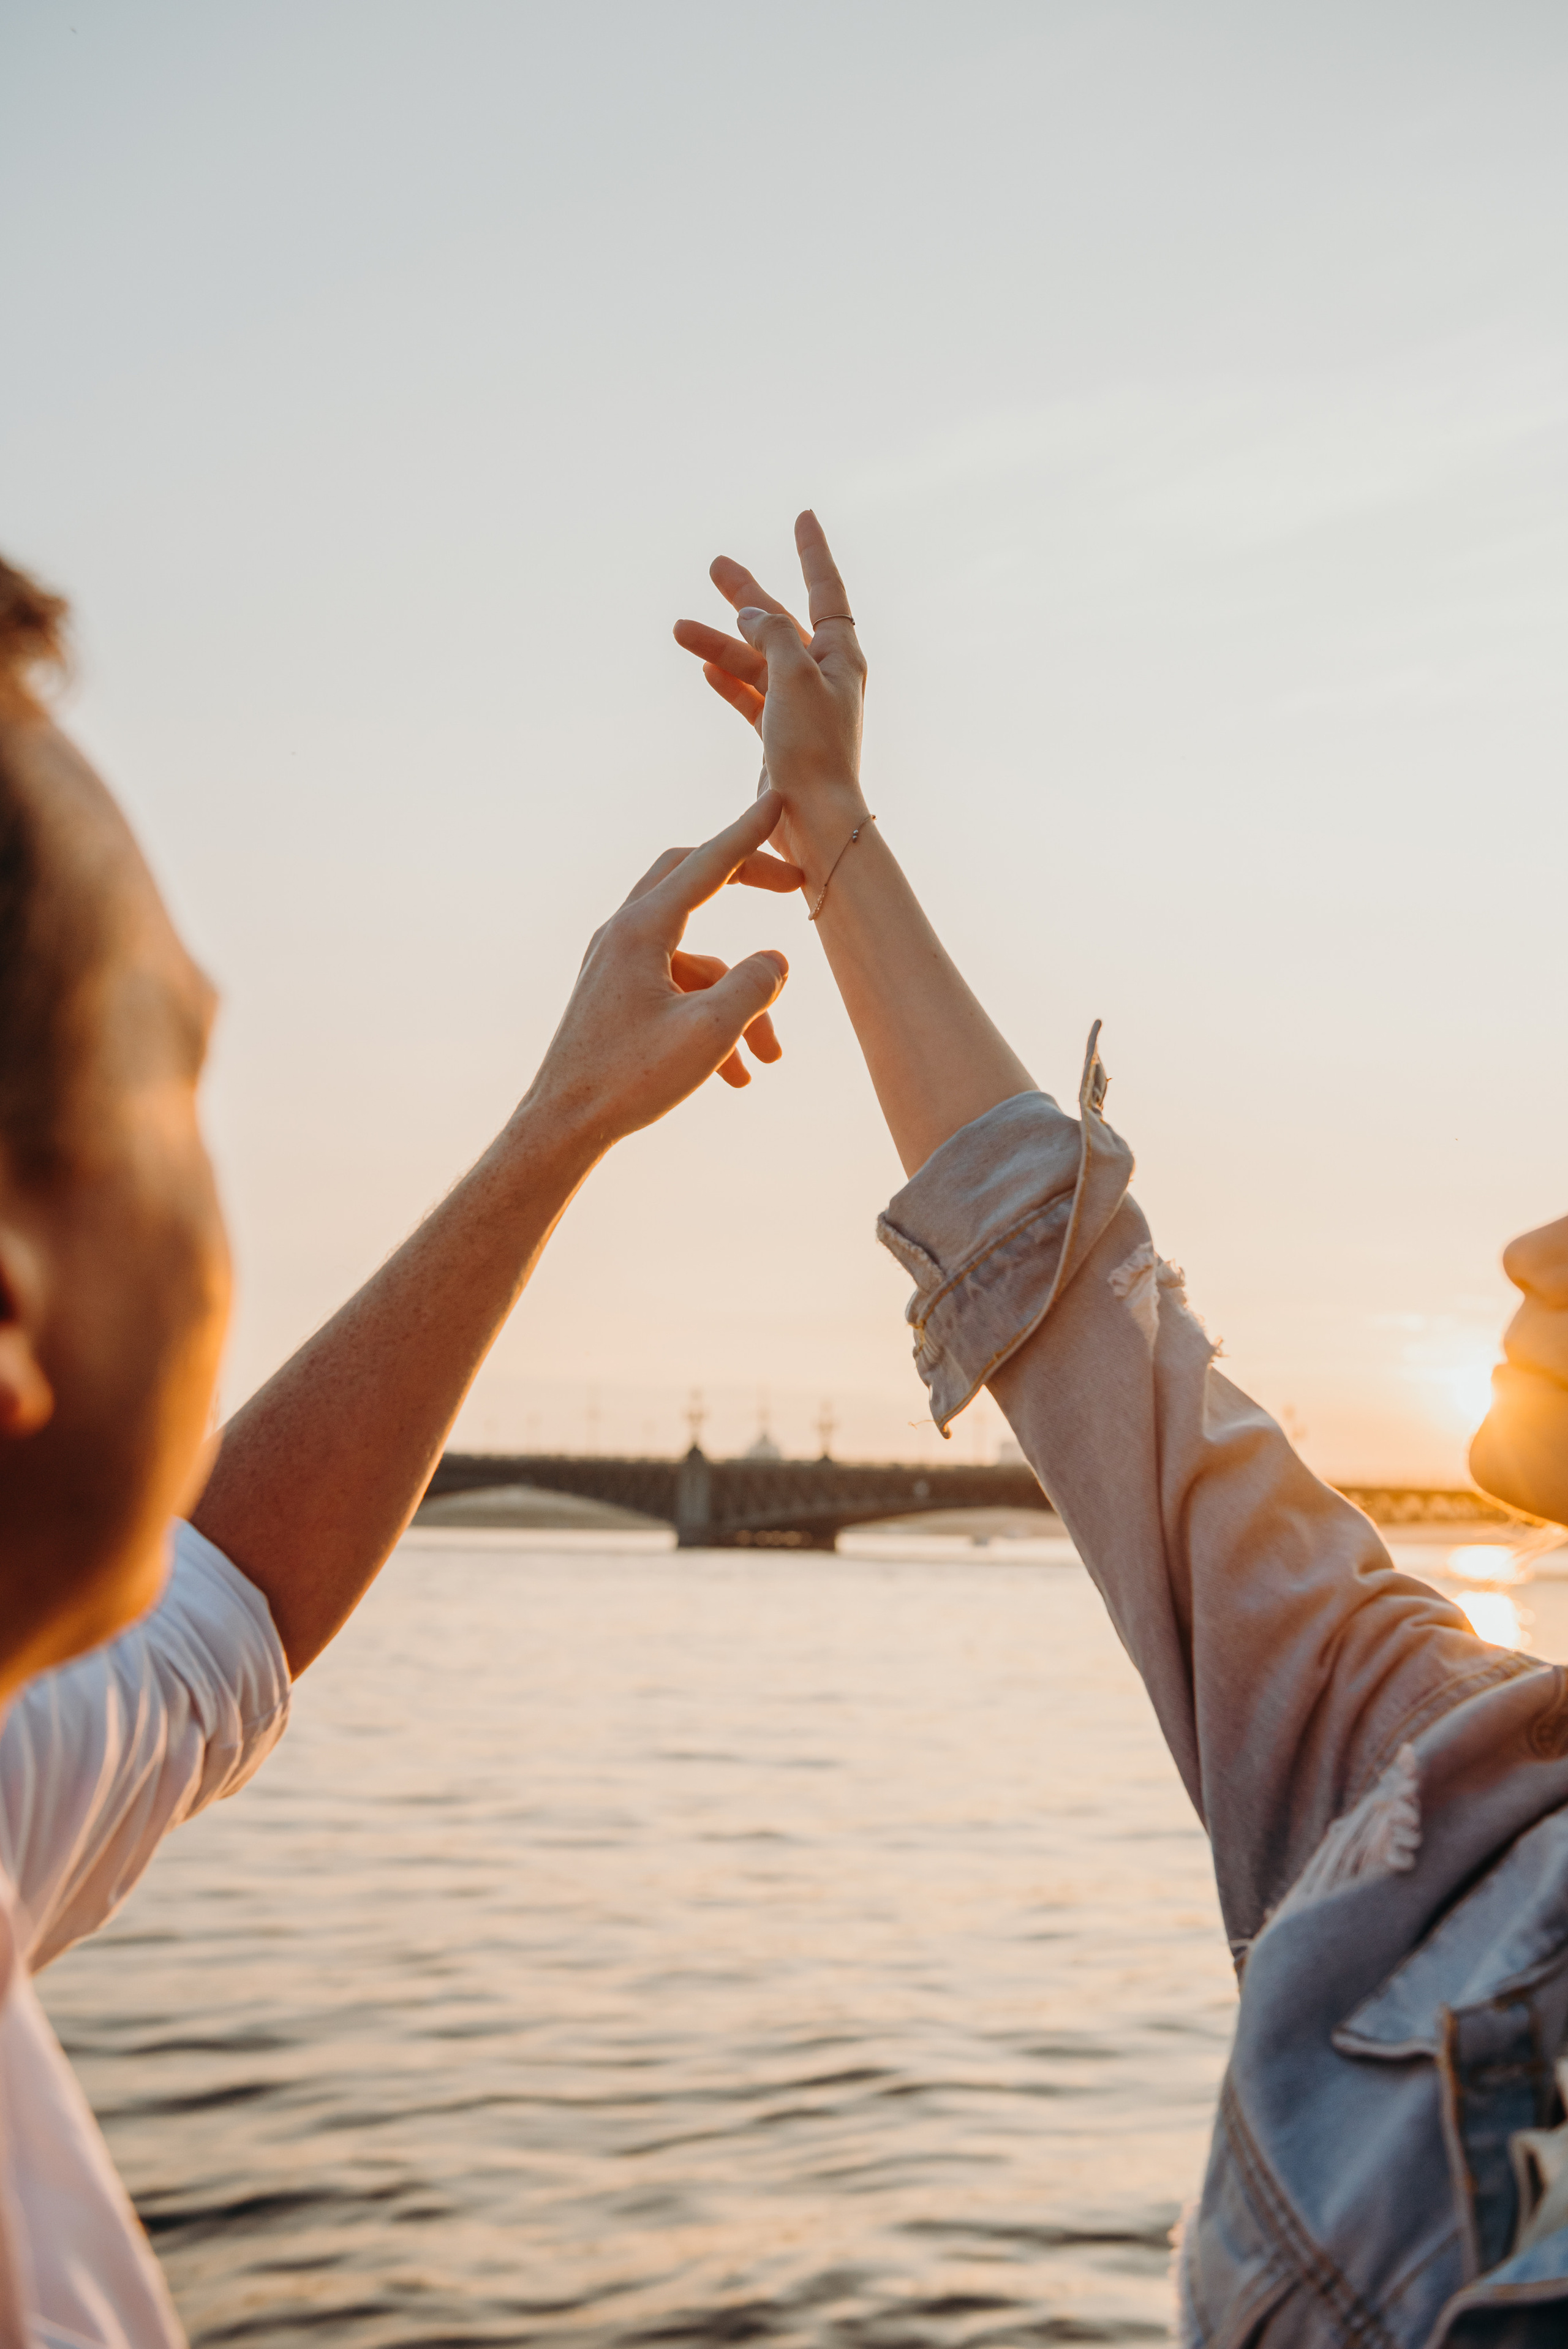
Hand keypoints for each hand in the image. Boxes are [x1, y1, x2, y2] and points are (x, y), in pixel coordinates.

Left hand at [520, 792, 799, 1152]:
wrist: (563, 1125)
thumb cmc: (630, 1079)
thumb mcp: (710, 1032)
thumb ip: (754, 986)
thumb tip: (775, 960)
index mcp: (643, 930)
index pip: (707, 864)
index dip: (748, 833)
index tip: (777, 801)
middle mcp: (624, 935)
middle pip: (692, 881)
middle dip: (745, 882)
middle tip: (792, 887)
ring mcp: (616, 964)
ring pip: (695, 959)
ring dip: (738, 999)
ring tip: (768, 1058)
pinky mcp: (615, 995)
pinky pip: (676, 991)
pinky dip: (711, 1020)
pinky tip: (735, 1075)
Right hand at [673, 511, 867, 884]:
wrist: (813, 818)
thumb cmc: (813, 748)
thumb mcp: (792, 674)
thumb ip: (771, 632)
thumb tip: (752, 611)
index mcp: (840, 655)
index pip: (825, 589)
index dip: (812, 552)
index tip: (803, 517)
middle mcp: (824, 676)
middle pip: (780, 621)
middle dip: (747, 594)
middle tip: (714, 565)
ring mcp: (801, 707)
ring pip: (755, 660)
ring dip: (720, 643)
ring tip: (678, 628)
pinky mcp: (780, 737)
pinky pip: (751, 697)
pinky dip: (729, 681)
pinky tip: (704, 668)